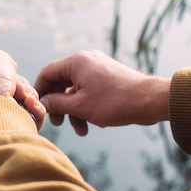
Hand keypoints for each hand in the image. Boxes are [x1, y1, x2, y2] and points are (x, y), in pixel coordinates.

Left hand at [0, 48, 45, 129]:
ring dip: (28, 95)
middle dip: (19, 85)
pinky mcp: (9, 131)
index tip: (9, 72)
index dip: (3, 73)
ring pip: (22, 103)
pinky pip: (29, 118)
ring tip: (22, 95)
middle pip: (9, 89)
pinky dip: (34, 109)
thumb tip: (10, 66)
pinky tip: (29, 104)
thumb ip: (1, 58)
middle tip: (16, 84)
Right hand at [34, 50, 169, 135]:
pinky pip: (88, 89)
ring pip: (75, 88)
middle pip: (60, 82)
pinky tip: (91, 123)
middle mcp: (85, 60)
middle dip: (59, 105)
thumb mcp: (80, 107)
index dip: (40, 91)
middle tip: (58, 123)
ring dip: (73, 109)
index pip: (47, 73)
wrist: (151, 100)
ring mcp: (97, 67)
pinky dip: (85, 105)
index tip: (38, 108)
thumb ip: (56, 103)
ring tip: (80, 129)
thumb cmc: (115, 102)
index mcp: (75, 62)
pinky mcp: (107, 76)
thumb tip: (43, 103)